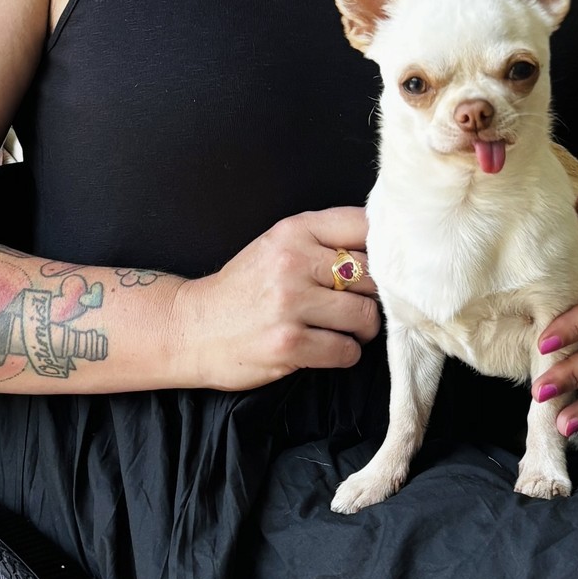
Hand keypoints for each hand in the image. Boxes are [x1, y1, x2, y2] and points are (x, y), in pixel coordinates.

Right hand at [168, 208, 378, 390]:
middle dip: (374, 295)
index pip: (364, 225)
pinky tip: (326, 348)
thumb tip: (385, 247)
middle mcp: (293, 262)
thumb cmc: (243, 289)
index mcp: (294, 231)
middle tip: (358, 304)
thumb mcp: (276, 247)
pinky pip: (347, 350)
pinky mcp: (289, 344)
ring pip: (365, 315)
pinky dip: (344, 353)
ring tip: (343, 328)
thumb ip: (323, 240)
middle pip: (373, 275)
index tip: (385, 264)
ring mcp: (290, 304)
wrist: (192, 328)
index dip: (384, 247)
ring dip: (362, 329)